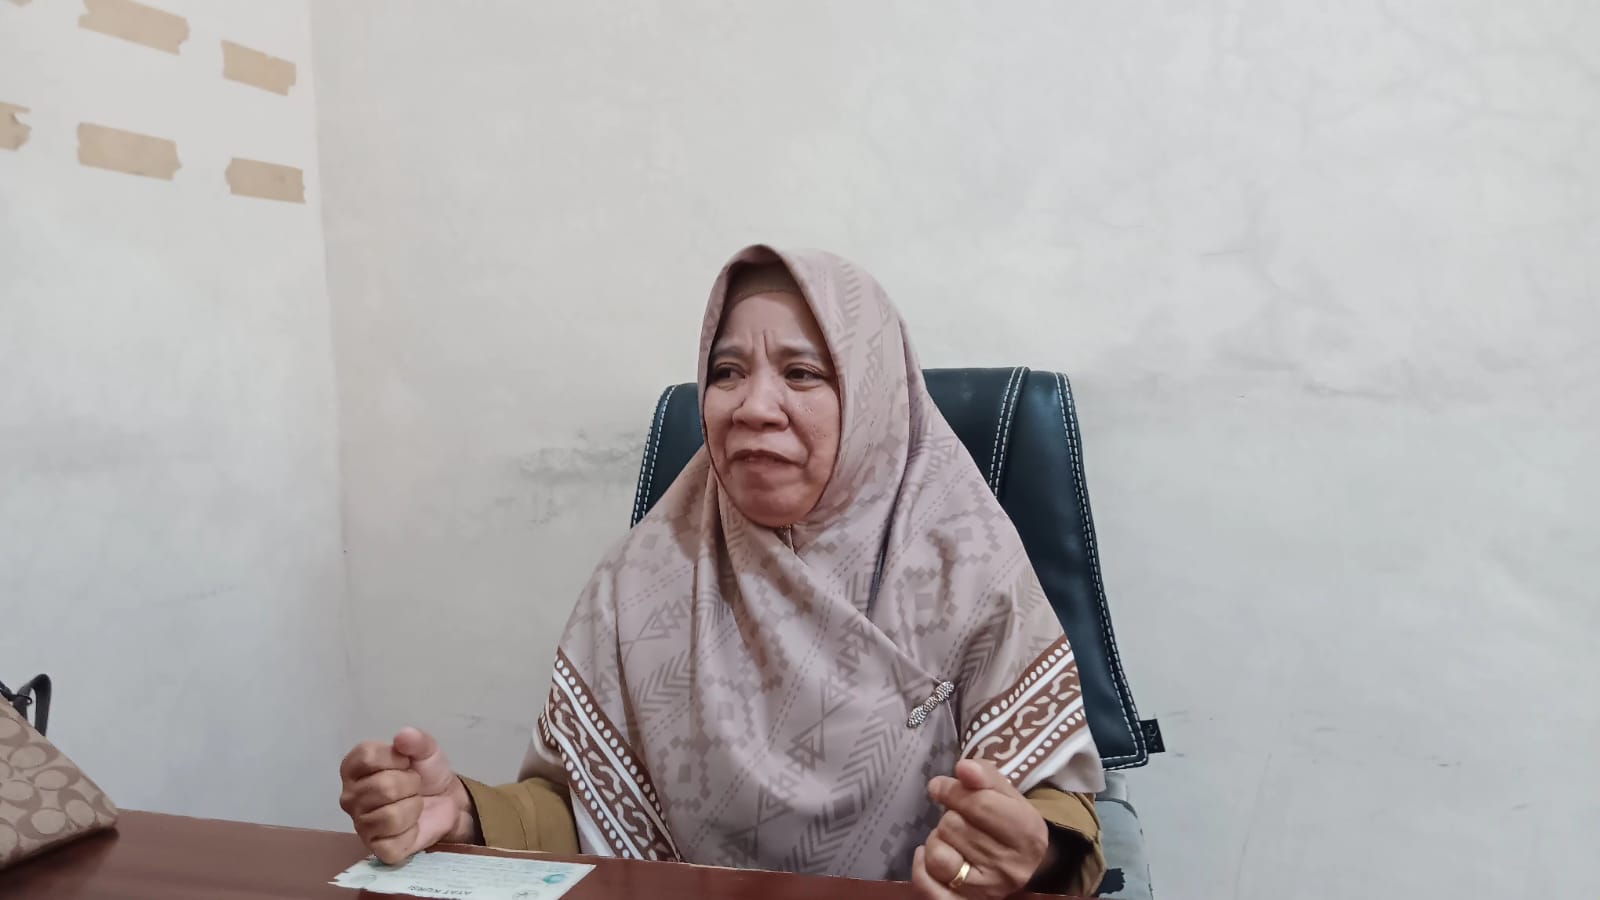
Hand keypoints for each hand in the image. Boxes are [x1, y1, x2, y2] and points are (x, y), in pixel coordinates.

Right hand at [338, 727, 474, 862]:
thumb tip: (403, 736)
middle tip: (414, 786)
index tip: (405, 762)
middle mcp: (349, 797)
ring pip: (390, 815)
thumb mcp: (426, 750)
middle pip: (383, 787)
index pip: (367, 757)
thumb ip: (417, 740)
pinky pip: (395, 841)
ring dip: (413, 806)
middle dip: (410, 784)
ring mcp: (360, 825)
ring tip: (413, 803)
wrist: (447, 801)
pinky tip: (412, 826)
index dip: (395, 757)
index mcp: (353, 768)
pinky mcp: (377, 849)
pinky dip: (412, 831)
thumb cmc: (426, 772)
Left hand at [912, 759, 1049, 898]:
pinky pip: (928, 885)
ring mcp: (987, 891)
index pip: (980, 805)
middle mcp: (1010, 867)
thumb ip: (985, 776)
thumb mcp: (1006, 795)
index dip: (952, 790)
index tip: (940, 786)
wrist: (1019, 864)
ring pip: (938, 856)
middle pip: (954, 827)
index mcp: (1028, 834)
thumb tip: (964, 768)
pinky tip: (927, 856)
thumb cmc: (1009, 823)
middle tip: (958, 817)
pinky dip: (921, 867)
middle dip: (949, 815)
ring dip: (937, 840)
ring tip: (950, 838)